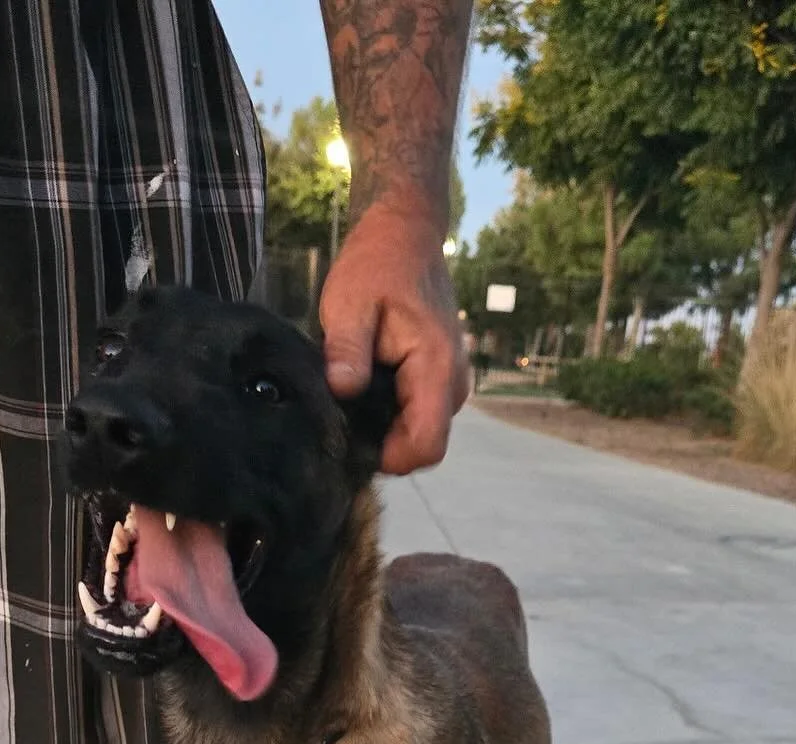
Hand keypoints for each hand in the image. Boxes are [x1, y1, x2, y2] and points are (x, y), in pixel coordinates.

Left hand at [319, 196, 469, 474]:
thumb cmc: (377, 263)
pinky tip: (364, 389)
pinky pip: (419, 415)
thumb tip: (344, 390)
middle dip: (382, 443)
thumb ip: (347, 349)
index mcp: (436, 368)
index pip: (426, 446)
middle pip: (423, 446)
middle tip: (341, 416)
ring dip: (385, 427)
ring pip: (420, 432)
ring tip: (351, 395)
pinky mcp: (441, 380)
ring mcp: (451, 383)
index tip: (350, 442)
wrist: (405, 233)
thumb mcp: (349, 301)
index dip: (388, 458)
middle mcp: (454, 383)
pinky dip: (391, 412)